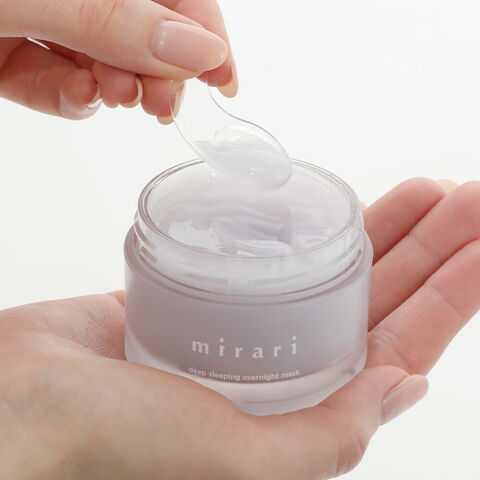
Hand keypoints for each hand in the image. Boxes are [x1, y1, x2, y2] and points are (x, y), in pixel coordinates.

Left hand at [0, 0, 235, 121]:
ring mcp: (41, 23)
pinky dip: (74, 98)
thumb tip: (200, 50)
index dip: (202, 33)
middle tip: (163, 101)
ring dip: (119, 87)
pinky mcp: (12, 58)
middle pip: (141, 30)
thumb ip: (115, 20)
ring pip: (103, 60)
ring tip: (118, 96)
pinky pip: (58, 83)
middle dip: (159, 70)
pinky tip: (80, 96)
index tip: (222, 79)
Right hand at [1, 178, 478, 478]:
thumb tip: (405, 387)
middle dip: (431, 248)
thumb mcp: (237, 462)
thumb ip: (326, 437)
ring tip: (427, 189)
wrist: (25, 404)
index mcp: (302, 411)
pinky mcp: (206, 293)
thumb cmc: (113, 445)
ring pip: (333, 270)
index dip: (450, 294)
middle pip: (378, 299)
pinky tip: (342, 207)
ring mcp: (246, 325)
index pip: (400, 343)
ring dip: (382, 230)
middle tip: (467, 196)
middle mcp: (283, 368)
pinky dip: (308, 231)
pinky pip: (273, 254)